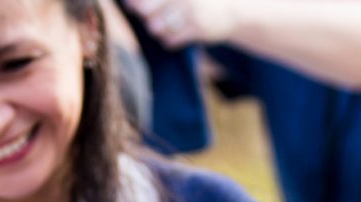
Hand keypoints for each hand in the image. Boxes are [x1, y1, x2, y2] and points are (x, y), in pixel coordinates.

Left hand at [120, 0, 236, 48]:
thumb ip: (156, 0)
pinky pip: (169, 39)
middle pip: (145, 9)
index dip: (134, 3)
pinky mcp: (198, 28)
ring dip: (157, 28)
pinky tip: (176, 33)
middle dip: (144, 15)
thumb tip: (129, 4)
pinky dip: (169, 39)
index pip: (145, 0)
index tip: (131, 5)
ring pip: (155, 26)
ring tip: (166, 24)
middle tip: (152, 16)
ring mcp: (192, 10)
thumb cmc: (197, 1)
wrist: (231, 11)